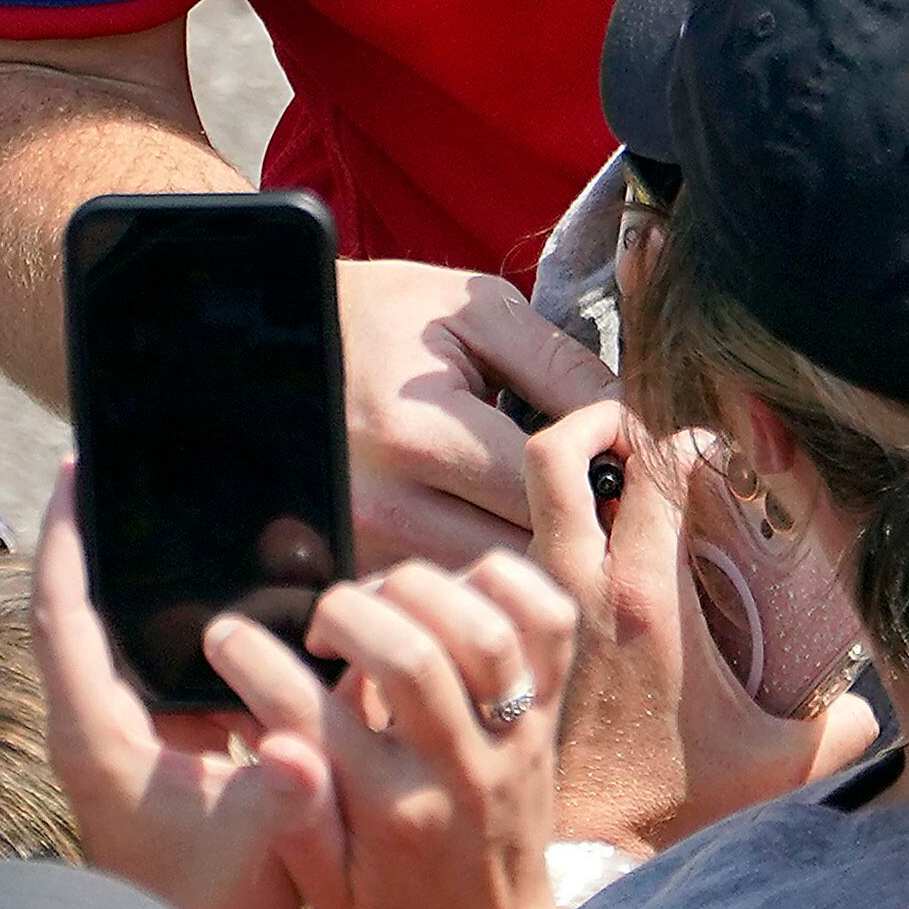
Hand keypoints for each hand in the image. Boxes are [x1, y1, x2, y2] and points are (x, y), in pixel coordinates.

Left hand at [29, 468, 306, 908]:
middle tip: (133, 470)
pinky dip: (180, 631)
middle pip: (80, 611)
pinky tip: (230, 602)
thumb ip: (289, 768)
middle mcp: (95, 730)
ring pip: (118, 641)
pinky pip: (156, 674)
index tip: (78, 466)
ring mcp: (121, 747)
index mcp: (97, 733)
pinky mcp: (153, 763)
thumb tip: (330, 714)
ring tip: (181, 515)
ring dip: (140, 584)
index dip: (66, 534)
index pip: (61, 609)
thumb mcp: (259, 832)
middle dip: (102, 540)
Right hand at [212, 550, 581, 908]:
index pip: (309, 716)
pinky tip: (454, 593)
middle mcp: (459, 769)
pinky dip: (503, 583)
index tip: (223, 637)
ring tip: (383, 607)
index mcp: (391, 813)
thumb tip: (269, 745)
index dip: (252, 661)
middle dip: (345, 613)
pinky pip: (549, 622)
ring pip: (485, 630)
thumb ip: (293, 817)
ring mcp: (514, 735)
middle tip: (320, 629)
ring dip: (420, 592)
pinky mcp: (548, 711)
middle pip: (410, 655)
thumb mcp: (323, 889)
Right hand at [340, 258, 614, 568]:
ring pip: (484, 594)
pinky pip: (442, 596)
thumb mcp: (474, 312)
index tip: (621, 459)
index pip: (544, 493)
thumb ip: (559, 365)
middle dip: (573, 536)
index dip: (600, 478)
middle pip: (519, 559)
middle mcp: (382, 507)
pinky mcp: (351, 567)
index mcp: (416, 436)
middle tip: (601, 502)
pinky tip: (497, 533)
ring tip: (555, 519)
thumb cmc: (383, 317)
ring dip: (530, 567)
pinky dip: (480, 577)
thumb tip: (634, 423)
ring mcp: (359, 548)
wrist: (273, 342)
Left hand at [517, 405, 866, 852]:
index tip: (712, 451)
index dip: (688, 439)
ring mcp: (536, 605)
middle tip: (633, 436)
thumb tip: (873, 714)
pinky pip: (508, 547)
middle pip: (559, 450)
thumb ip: (838, 734)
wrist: (581, 850)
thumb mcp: (773, 765)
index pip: (660, 465)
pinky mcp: (513, 629)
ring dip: (561, 473)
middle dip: (597, 420)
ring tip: (603, 483)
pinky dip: (537, 530)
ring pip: (523, 494)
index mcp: (646, 596)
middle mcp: (579, 585)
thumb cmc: (669, 804)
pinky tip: (574, 555)